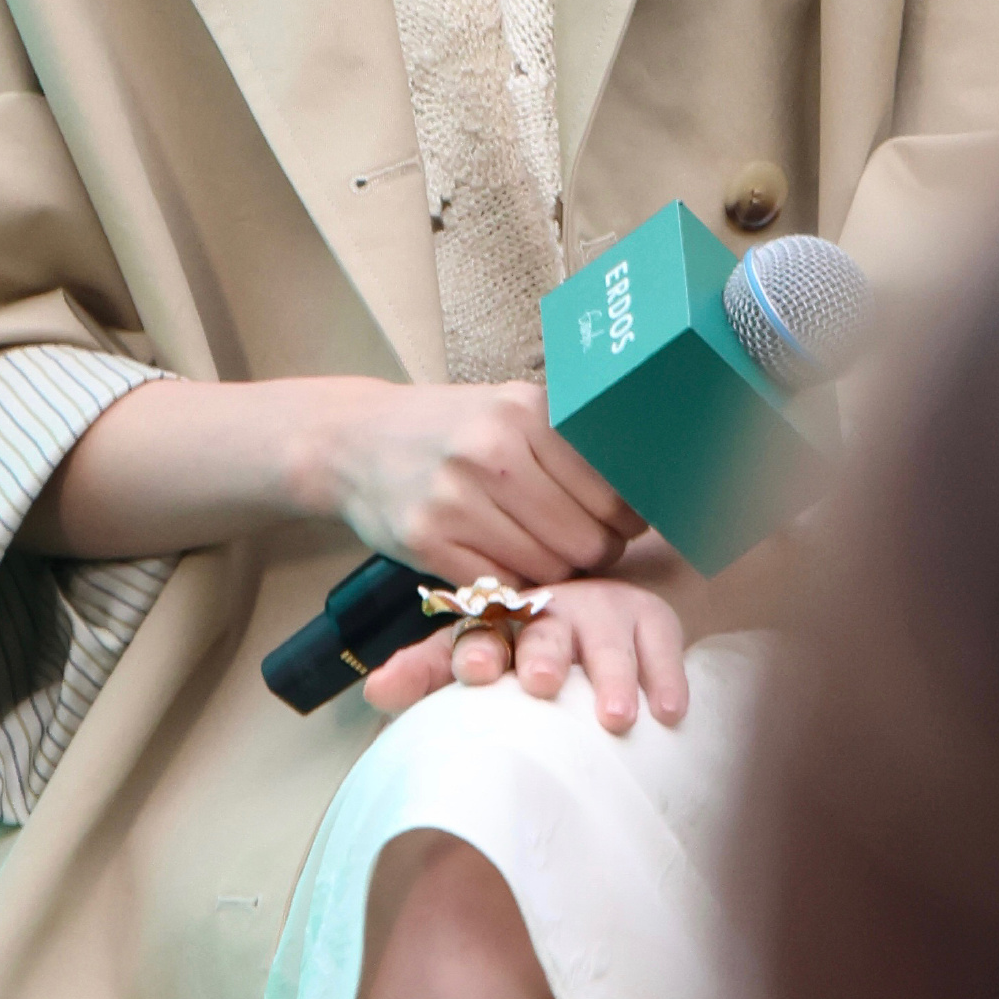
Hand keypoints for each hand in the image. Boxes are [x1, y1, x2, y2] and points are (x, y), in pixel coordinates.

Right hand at [311, 378, 645, 586]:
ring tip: (547, 557)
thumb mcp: (507, 410)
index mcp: (523, 412)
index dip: (628, 520)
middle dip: (596, 555)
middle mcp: (491, 452)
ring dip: (557, 576)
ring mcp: (454, 499)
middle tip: (588, 549)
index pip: (610, 492)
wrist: (355, 440)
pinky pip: (499, 588)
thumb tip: (643, 490)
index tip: (628, 525)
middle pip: (584, 540)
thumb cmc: (450, 429)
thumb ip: (566, 442)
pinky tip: (508, 566)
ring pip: (546, 570)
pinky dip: (512, 588)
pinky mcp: (425, 541)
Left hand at [362, 577, 689, 734]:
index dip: (477, 648)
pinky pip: (661, 644)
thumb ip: (424, 675)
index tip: (473, 672)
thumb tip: (373, 692)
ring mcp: (604, 611)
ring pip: (607, 641)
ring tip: (613, 716)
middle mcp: (551, 609)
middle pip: (546, 629)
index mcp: (500, 618)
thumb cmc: (521, 649)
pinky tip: (669, 711)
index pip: (483, 630)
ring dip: (611, 675)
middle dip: (544, 654)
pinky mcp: (650, 618)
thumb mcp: (470, 656)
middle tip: (543, 683)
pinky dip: (666, 675)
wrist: (599, 611)